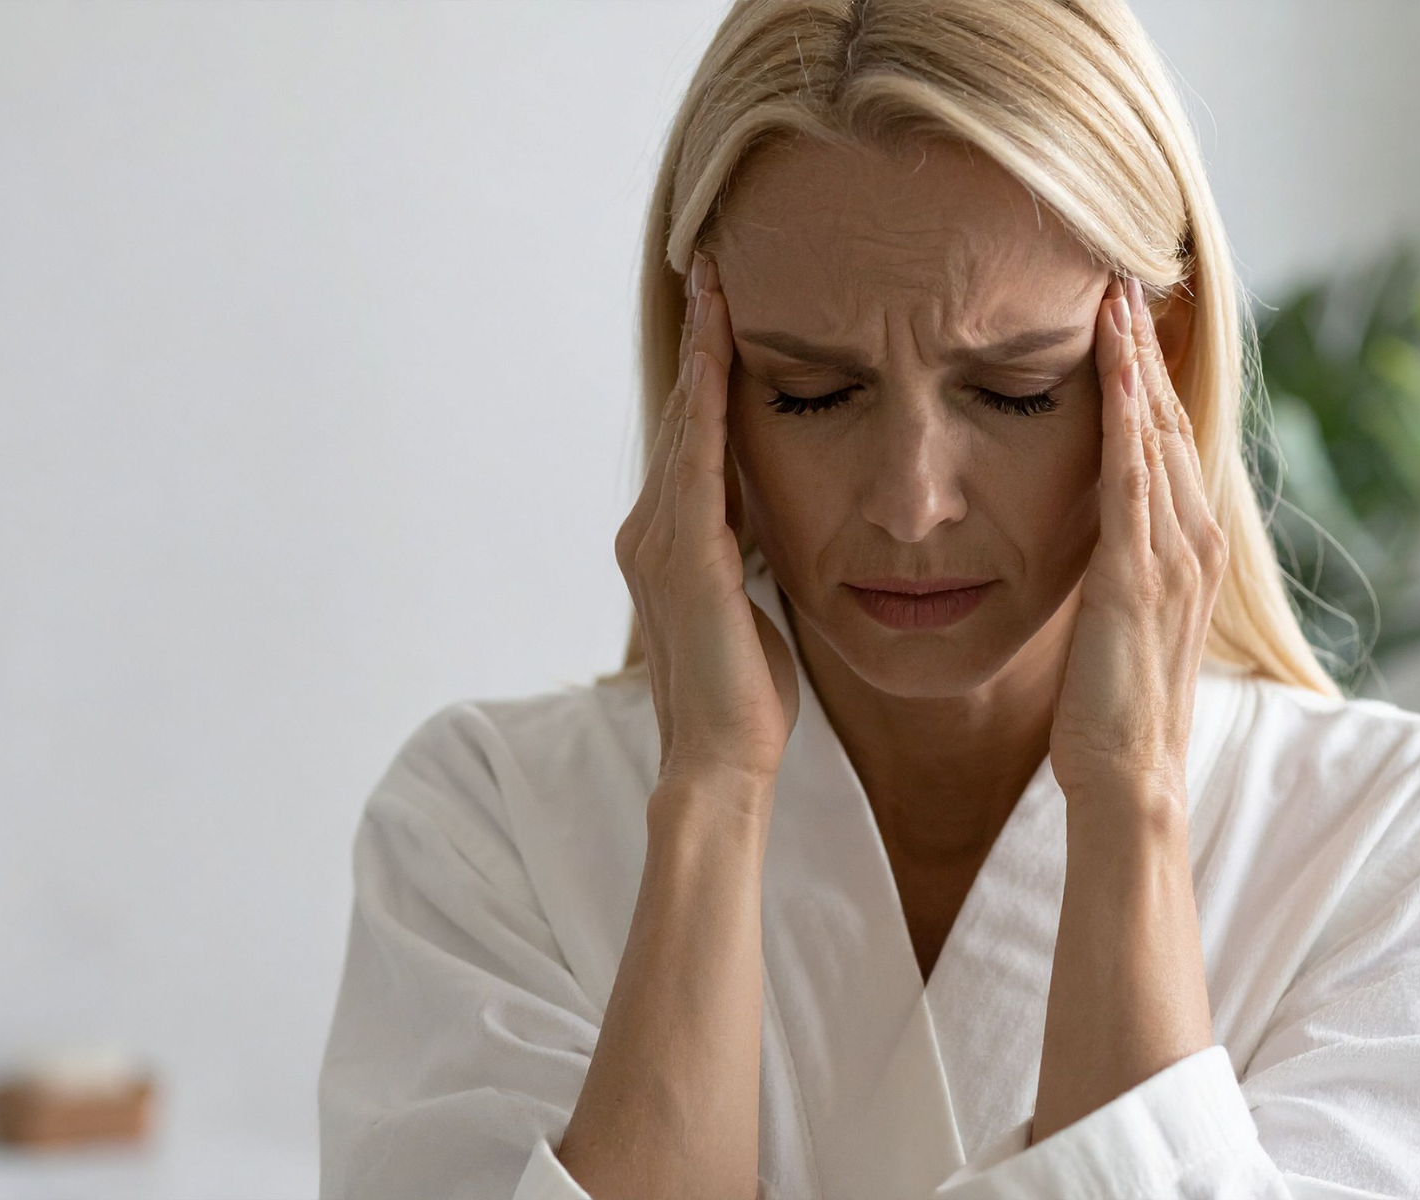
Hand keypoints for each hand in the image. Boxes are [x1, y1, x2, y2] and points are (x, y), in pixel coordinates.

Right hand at [613, 252, 800, 807]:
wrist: (724, 756)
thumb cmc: (749, 692)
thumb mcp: (752, 602)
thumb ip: (750, 552)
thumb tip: (770, 521)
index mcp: (671, 542)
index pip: (692, 439)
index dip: (706, 371)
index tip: (723, 309)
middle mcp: (650, 531)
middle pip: (679, 415)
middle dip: (698, 341)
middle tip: (712, 266)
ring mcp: (658, 541)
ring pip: (682, 424)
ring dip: (700, 352)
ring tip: (714, 285)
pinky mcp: (684, 556)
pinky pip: (697, 459)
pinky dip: (705, 400)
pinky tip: (718, 352)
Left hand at [1049, 275, 1228, 817]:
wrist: (1129, 774)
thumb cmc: (1113, 704)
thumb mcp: (1119, 614)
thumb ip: (1117, 561)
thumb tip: (1093, 526)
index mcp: (1190, 546)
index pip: (1168, 441)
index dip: (1149, 376)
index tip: (1126, 317)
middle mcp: (1195, 539)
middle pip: (1169, 421)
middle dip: (1147, 348)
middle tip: (1123, 277)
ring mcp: (1174, 554)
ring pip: (1155, 434)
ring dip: (1136, 361)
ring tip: (1115, 295)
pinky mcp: (1140, 573)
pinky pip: (1132, 476)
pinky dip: (1123, 414)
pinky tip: (1110, 366)